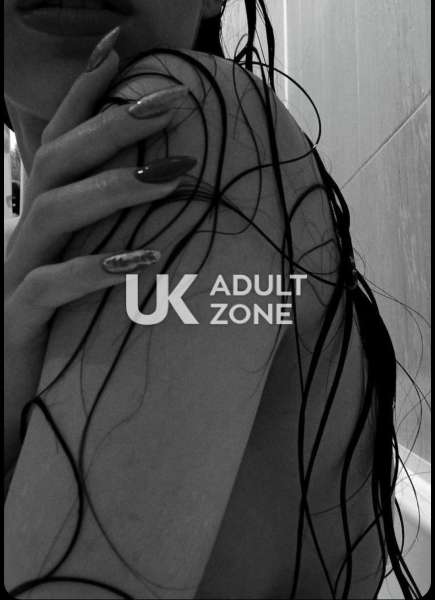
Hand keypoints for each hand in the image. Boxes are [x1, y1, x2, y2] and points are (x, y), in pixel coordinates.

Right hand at [4, 28, 193, 346]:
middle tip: (171, 101)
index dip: (83, 95)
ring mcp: (17, 273)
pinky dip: (96, 270)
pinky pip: (51, 287)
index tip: (119, 51)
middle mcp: (26, 234)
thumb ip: (111, 235)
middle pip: (58, 162)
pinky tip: (144, 261)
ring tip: (173, 177)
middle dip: (112, 125)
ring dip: (114, 189)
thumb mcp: (86, 269)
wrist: (9, 391)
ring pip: (53, 212)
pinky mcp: (17, 318)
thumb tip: (166, 204)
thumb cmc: (58, 326)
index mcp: (43, 217)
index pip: (59, 142)